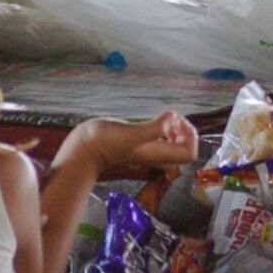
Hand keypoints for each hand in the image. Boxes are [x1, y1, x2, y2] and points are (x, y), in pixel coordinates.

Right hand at [59, 112, 199, 178]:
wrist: (81, 150)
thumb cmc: (103, 143)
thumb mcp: (130, 134)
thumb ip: (153, 128)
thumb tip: (172, 118)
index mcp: (158, 155)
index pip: (189, 153)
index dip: (190, 136)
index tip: (176, 122)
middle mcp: (155, 155)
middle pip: (183, 149)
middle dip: (184, 131)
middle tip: (172, 118)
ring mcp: (145, 151)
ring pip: (172, 143)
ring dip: (174, 129)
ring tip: (164, 117)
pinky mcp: (135, 144)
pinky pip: (158, 138)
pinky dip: (161, 128)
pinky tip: (150, 119)